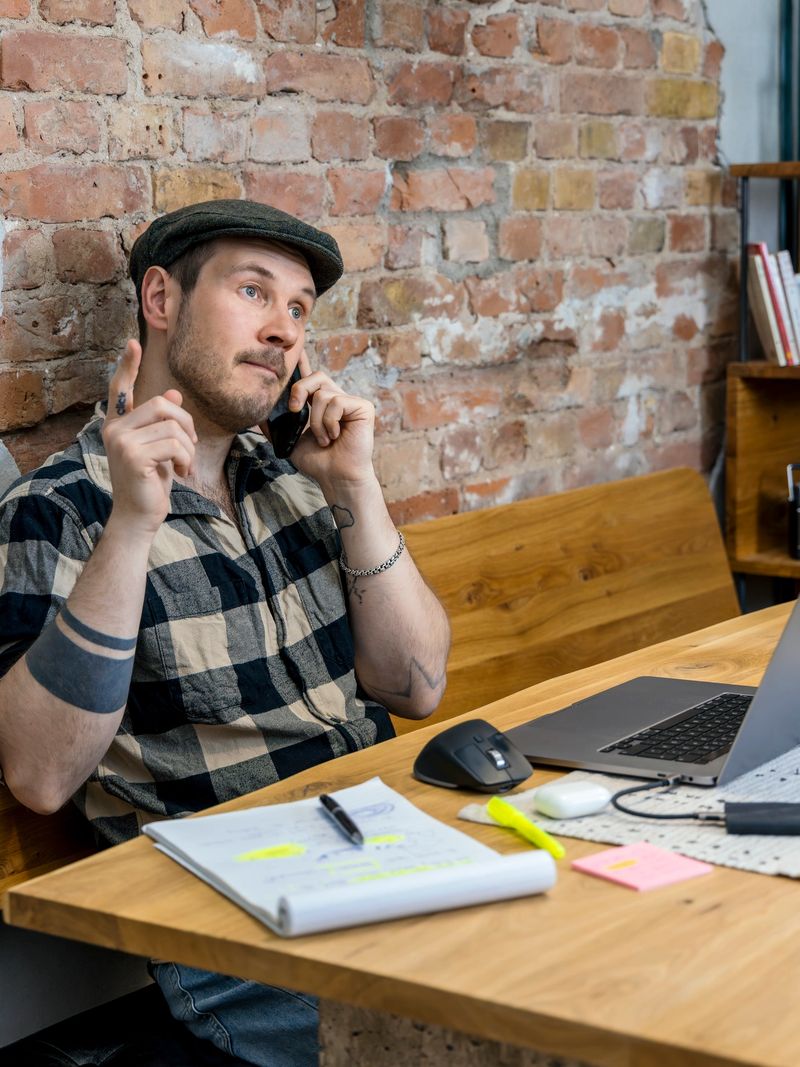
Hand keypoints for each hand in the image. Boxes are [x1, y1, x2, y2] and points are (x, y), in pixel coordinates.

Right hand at [101, 340, 196, 536]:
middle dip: (186, 425)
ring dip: (188, 448)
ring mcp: (121, 441)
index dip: (127, 366)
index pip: (121, 389)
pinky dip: (186, 459)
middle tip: (190, 448)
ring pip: (172, 426)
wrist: (138, 517)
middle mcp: (114, 429)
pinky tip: (180, 474)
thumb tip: (175, 394)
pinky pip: (174, 444)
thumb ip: (163, 424)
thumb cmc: (149, 484)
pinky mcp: (133, 455)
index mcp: (118, 425)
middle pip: (163, 404)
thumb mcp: (159, 450)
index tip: (132, 344)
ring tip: (184, 466)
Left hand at [262, 352, 375, 490]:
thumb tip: (257, 414)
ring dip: (316, 421)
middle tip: (294, 411)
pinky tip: (335, 436)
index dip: (303, 361)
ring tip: (323, 439)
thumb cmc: (318, 462)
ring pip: (322, 394)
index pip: (311, 376)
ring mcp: (350, 402)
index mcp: (320, 404)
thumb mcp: (289, 441)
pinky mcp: (362, 407)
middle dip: (299, 390)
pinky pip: (336, 402)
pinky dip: (329, 422)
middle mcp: (336, 398)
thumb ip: (276, 426)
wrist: (336, 477)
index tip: (295, 348)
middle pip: (315, 377)